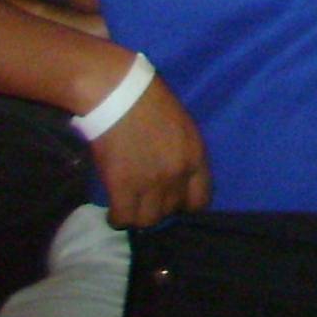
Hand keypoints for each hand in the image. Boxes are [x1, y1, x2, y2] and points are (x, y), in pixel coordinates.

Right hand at [91, 73, 210, 228]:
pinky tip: (115, 210)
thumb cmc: (150, 104)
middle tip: (146, 201)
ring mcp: (151, 182)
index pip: (201, 200)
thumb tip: (177, 181)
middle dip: (159, 209)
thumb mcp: (183, 128)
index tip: (173, 204)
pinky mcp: (123, 187)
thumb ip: (184, 155)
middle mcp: (178, 173)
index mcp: (196, 156)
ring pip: (148, 221)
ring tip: (130, 206)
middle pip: (172, 211)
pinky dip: (117, 218)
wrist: (120, 95)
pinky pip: (123, 219)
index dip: (186, 206)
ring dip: (138, 216)